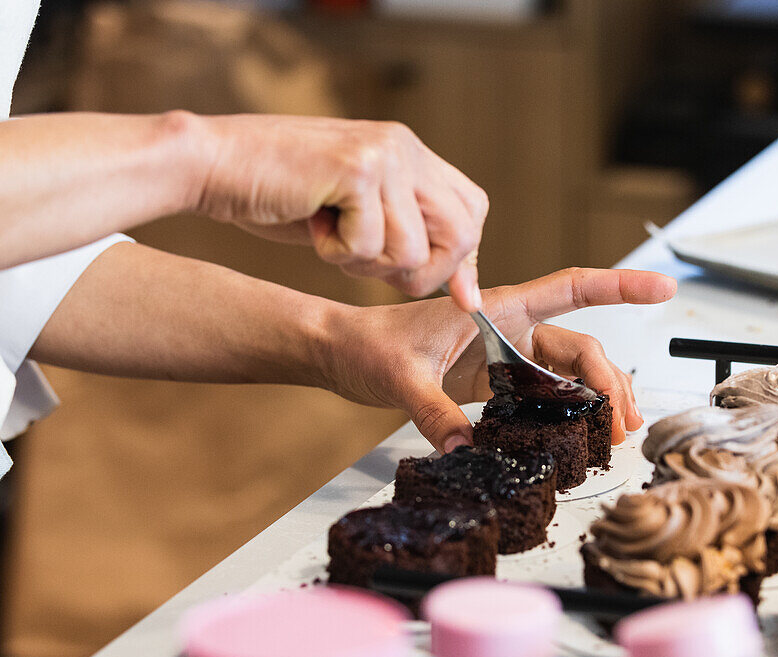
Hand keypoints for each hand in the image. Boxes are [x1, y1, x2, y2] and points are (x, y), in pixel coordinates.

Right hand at [193, 114, 487, 310]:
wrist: (212, 163)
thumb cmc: (280, 195)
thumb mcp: (357, 217)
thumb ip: (412, 240)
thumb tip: (468, 296)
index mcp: (410, 152)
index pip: (472, 211)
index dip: (463, 259)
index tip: (453, 295)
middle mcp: (405, 146)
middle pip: (460, 235)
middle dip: (423, 274)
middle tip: (370, 266)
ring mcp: (384, 154)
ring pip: (413, 250)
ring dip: (367, 264)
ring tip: (330, 235)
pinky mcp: (356, 170)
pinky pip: (371, 245)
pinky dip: (338, 254)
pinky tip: (312, 224)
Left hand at [321, 268, 677, 450]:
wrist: (343, 353)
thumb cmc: (371, 344)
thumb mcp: (400, 376)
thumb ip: (432, 411)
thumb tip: (463, 448)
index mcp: (497, 308)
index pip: (572, 289)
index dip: (620, 287)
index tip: (662, 287)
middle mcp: (509, 330)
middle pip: (580, 349)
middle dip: (611, 382)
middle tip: (624, 424)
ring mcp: (504, 358)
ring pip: (568, 375)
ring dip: (596, 401)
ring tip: (615, 434)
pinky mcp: (494, 383)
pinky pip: (543, 396)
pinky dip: (565, 415)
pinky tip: (576, 437)